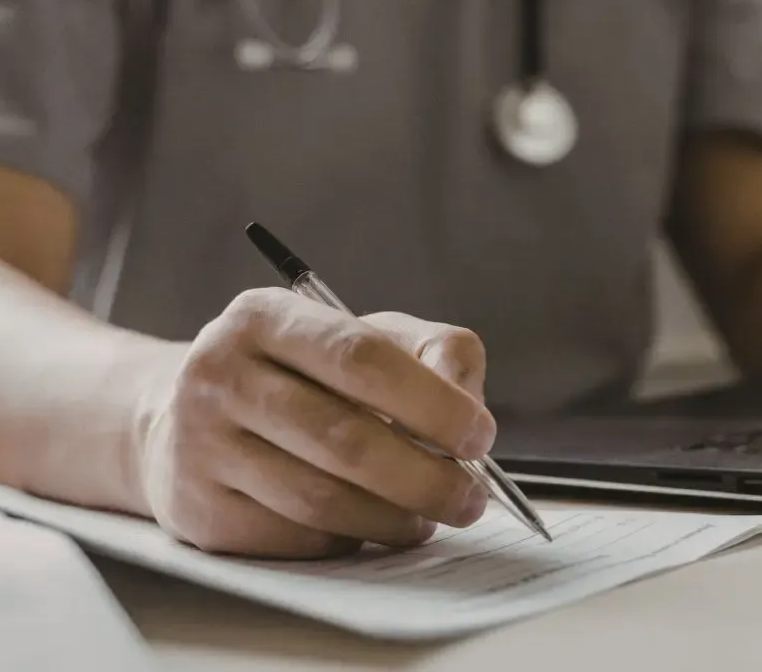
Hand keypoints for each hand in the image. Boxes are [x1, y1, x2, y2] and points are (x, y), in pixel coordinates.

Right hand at [135, 288, 495, 558]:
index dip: (432, 402)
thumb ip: (431, 352)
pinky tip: (369, 526)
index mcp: (265, 317)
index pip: (362, 358)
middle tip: (471, 497)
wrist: (187, 419)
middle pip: (345, 438)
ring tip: (428, 517)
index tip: (479, 436)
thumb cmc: (300, 374)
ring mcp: (200, 446)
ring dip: (394, 518)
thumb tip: (469, 407)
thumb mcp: (362, 335)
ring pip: (322, 499)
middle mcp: (220, 374)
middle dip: (426, 477)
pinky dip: (349, 539)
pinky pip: (296, 538)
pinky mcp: (199, 510)